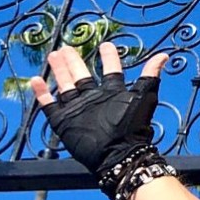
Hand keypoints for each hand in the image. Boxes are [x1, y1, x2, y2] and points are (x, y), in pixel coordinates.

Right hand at [31, 40, 168, 176]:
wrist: (117, 153)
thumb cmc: (132, 126)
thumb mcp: (145, 97)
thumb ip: (151, 76)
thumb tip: (164, 56)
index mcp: (112, 92)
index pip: (110, 70)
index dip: (109, 58)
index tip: (106, 45)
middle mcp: (93, 98)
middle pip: (81, 75)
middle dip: (74, 61)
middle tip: (67, 47)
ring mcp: (77, 109)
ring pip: (65, 85)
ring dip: (59, 71)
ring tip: (53, 55)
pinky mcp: (64, 121)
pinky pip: (49, 105)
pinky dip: (41, 93)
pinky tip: (35, 80)